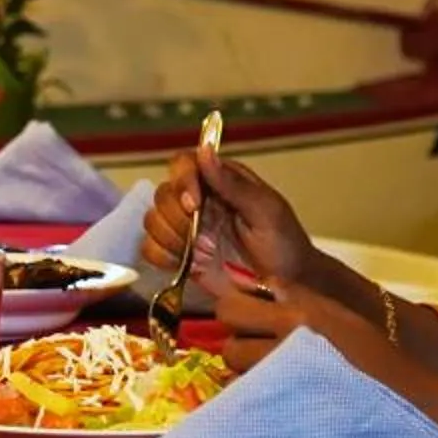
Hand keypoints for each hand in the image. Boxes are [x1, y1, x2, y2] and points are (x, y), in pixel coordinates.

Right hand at [141, 146, 319, 291]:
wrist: (288, 287)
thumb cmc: (284, 244)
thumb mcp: (266, 211)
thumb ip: (233, 184)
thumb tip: (204, 150)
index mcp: (220, 181)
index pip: (182, 164)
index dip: (181, 181)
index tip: (194, 205)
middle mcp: (198, 200)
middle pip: (162, 194)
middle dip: (178, 218)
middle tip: (205, 239)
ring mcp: (186, 230)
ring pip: (152, 221)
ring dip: (172, 239)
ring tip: (203, 252)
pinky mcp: (178, 256)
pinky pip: (150, 249)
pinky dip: (163, 257)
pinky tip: (187, 263)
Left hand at [214, 279, 411, 391]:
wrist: (399, 399)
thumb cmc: (373, 354)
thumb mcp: (337, 313)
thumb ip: (298, 296)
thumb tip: (265, 284)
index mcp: (295, 319)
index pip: (230, 309)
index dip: (236, 312)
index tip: (249, 318)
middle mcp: (279, 350)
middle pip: (228, 348)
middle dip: (242, 347)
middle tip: (265, 350)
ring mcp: (277, 388)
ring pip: (235, 378)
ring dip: (249, 376)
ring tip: (277, 377)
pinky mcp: (278, 417)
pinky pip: (248, 406)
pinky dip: (255, 401)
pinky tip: (277, 398)